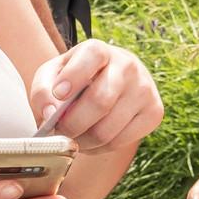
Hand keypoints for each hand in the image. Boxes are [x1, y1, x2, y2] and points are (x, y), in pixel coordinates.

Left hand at [28, 40, 161, 153]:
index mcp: (100, 50)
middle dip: (72, 124)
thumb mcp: (53, 76)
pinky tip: (93, 140)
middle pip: (100, 101)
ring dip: (83, 142)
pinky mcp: (154, 112)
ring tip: (75, 137)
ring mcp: (145, 89)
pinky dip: (100, 148)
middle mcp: (128, 66)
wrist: (111, 84)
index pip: (92, 56)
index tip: (58, 95)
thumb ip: (43, 90)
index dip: (73, 77)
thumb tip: (51, 114)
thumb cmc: (76, 81)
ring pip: (107, 130)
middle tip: (60, 131)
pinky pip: (120, 142)